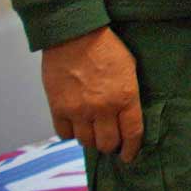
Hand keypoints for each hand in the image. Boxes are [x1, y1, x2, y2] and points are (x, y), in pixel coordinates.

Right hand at [40, 26, 142, 160]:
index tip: (129, 155)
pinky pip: (64, 134)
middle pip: (107, 143)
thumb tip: (127, 114)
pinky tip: (76, 124)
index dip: (131, 148)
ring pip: (86, 142)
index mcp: (125, 96)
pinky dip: (71, 133)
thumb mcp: (130, 68)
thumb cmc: (107, 47)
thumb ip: (129, 94)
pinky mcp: (58, 108)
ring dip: (91, 139)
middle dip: (111, 145)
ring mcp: (79, 110)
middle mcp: (102, 108)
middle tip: (111, 140)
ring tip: (93, 131)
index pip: (132, 133)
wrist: (75, 35)